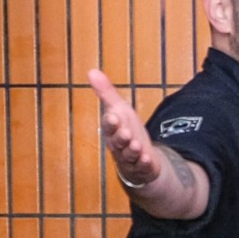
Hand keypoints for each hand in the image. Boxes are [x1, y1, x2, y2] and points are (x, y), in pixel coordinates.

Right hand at [87, 68, 162, 187]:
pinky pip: (141, 166)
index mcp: (111, 130)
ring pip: (129, 155)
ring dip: (132, 150)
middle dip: (120, 137)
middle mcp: (118, 145)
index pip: (109, 125)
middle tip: (125, 132)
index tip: (113, 116)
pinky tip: (147, 159)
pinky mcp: (142, 167)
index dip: (110, 122)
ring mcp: (129, 157)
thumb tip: (91, 70)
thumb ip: (106, 93)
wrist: (138, 156)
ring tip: (136, 145)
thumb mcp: (119, 109)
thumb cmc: (126, 130)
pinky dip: (143, 163)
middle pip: (117, 141)